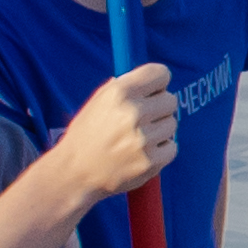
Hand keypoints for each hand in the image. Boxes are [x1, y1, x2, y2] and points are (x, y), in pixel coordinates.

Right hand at [48, 64, 179, 205]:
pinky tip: (142, 153)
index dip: (158, 84)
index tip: (153, 92)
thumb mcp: (99, 101)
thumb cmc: (86, 135)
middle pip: (170, 100)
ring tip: (138, 139)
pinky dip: (161, 150)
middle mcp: (133, 112)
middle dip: (159, 108)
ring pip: (172, 124)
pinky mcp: (151, 161)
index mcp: (120, 92)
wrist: (75, 173)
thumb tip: (154, 80)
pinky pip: (172, 147)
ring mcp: (144, 139)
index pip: (161, 74)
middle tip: (142, 120)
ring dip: (159, 130)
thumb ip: (126, 87)